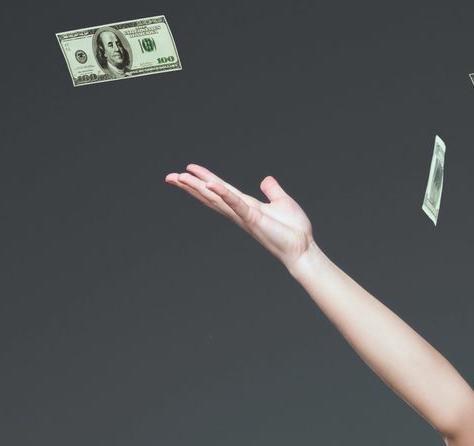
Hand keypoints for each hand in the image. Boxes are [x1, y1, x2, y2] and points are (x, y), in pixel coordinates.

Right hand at [165, 164, 313, 266]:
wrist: (303, 247)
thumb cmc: (293, 229)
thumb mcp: (281, 202)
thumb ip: (272, 190)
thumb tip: (266, 179)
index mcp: (245, 206)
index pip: (219, 189)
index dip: (203, 179)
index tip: (187, 170)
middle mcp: (240, 211)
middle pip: (210, 195)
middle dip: (190, 185)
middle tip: (170, 176)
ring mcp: (244, 215)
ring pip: (216, 198)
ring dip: (197, 187)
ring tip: (180, 177)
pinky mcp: (253, 219)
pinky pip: (236, 203)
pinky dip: (224, 194)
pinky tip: (211, 184)